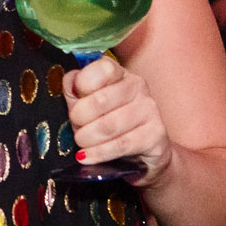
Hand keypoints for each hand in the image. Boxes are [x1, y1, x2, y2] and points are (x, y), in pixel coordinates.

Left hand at [64, 55, 172, 185]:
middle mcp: (137, 86)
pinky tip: (86, 156)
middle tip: (76, 127)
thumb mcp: (86, 102)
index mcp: (119, 73)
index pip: (101, 69)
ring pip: (109, 126)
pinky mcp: (155, 135)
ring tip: (82, 142)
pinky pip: (121, 145)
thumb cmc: (108, 122)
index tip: (74, 100)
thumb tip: (71, 84)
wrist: (142, 152)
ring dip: (87, 138)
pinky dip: (98, 153)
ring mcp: (149, 109)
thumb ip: (74, 88)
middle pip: (100, 100)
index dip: (81, 85)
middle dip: (79, 118)